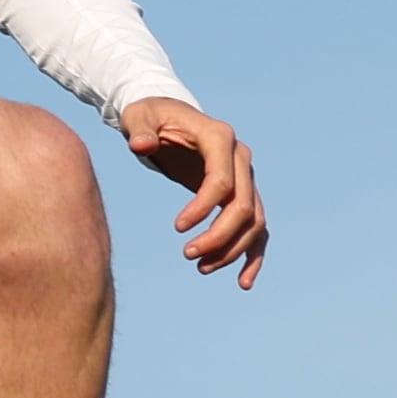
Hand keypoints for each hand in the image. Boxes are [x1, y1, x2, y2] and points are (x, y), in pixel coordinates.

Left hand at [118, 95, 266, 284]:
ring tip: (201, 267)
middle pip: (243, 206)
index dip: (202, 209)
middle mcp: (241, 157)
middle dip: (219, 237)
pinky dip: (253, 255)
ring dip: (232, 250)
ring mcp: (246, 176)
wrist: (168, 116)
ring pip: (254, 222)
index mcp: (220, 137)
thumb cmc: (151, 116)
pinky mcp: (242, 193)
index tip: (177, 228)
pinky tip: (242, 282)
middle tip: (188, 255)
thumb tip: (142, 145)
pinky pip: (257, 228)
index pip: (221, 182)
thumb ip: (140, 129)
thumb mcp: (139, 116)